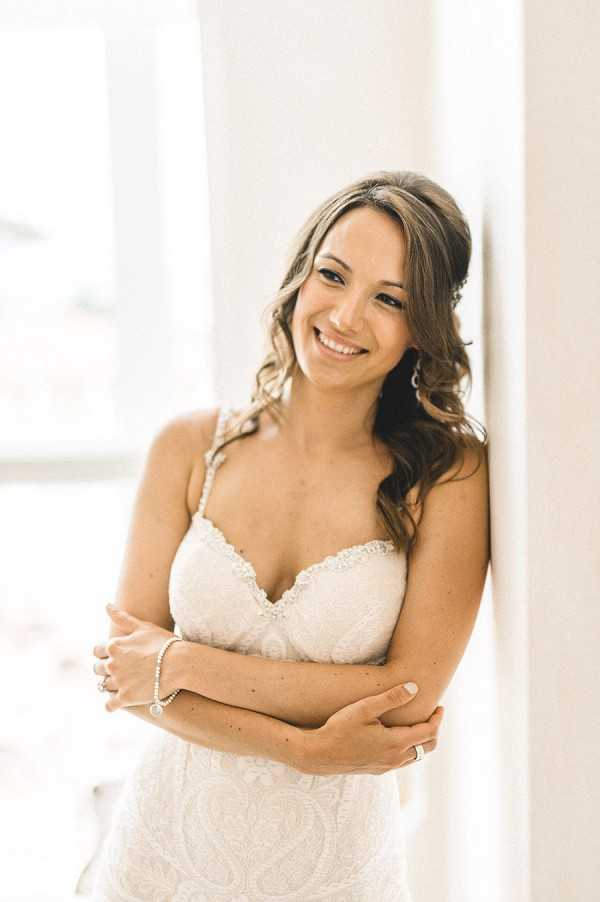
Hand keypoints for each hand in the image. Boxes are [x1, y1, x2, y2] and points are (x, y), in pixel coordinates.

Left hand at [92, 605, 178, 711]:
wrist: (179, 665)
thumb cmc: (164, 643)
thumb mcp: (143, 627)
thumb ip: (122, 618)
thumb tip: (106, 605)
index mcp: (114, 646)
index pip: (97, 650)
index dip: (104, 653)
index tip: (113, 655)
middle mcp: (112, 664)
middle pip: (98, 669)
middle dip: (105, 669)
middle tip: (117, 670)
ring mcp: (118, 682)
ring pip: (103, 686)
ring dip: (109, 685)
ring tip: (120, 684)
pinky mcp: (126, 698)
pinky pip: (110, 706)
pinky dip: (111, 705)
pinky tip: (118, 702)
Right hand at [300, 683, 443, 774]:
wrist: (320, 755)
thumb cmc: (340, 728)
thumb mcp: (365, 707)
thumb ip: (391, 698)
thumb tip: (415, 687)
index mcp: (395, 743)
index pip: (428, 732)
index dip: (437, 719)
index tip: (440, 706)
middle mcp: (395, 758)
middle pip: (427, 747)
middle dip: (434, 730)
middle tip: (433, 714)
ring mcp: (387, 767)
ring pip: (415, 756)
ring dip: (422, 741)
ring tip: (419, 723)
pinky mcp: (378, 770)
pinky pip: (403, 761)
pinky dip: (410, 748)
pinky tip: (399, 737)